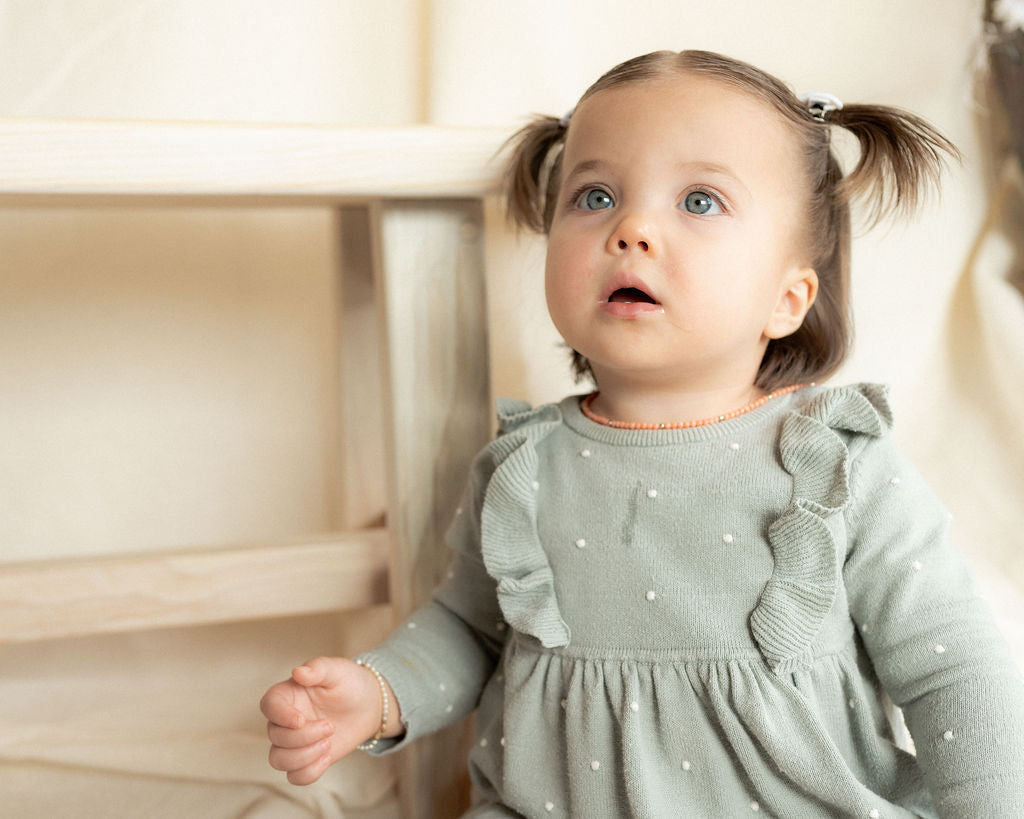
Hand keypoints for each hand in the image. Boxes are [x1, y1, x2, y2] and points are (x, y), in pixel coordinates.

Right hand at [259, 656, 396, 784]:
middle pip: (275, 737)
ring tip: (328, 743)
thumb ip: (318, 668)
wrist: (367, 705)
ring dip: (303, 757)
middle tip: (330, 727)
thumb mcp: (337, 670)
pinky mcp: (306, 758)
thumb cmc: (349, 683)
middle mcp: (285, 719)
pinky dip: (310, 772)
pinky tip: (327, 757)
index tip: (300, 720)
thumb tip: (298, 672)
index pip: (268, 705)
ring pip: (278, 760)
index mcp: (288, 694)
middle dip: (303, 737)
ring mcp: (294, 741)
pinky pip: (295, 776)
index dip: (280, 716)